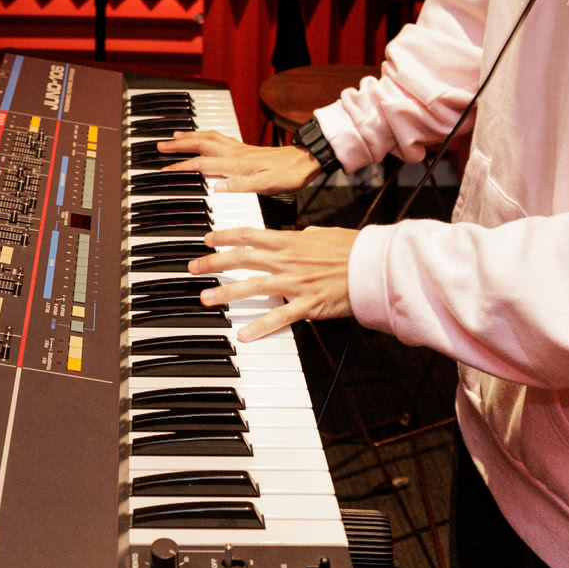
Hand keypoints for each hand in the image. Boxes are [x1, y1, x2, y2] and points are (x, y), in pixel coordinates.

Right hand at [161, 130, 322, 195]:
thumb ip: (242, 186)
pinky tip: (204, 137)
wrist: (307, 160)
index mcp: (237, 164)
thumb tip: (217, 188)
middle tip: (160, 146)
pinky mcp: (246, 148)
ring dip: (189, 136)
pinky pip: (219, 137)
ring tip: (174, 136)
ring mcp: (240, 149)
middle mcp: (235, 153)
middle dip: (178, 145)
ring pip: (208, 137)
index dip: (181, 166)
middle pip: (200, 144)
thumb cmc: (290, 174)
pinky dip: (205, 135)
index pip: (202, 164)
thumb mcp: (268, 186)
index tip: (164, 167)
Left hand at [187, 226, 358, 341]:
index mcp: (290, 240)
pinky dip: (261, 326)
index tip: (207, 240)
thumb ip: (305, 235)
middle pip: (242, 258)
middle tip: (193, 268)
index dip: (225, 236)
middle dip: (214, 263)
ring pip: (253, 286)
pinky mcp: (308, 304)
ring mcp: (296, 282)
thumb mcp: (324, 234)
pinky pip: (280, 317)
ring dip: (226, 293)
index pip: (249, 234)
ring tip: (206, 298)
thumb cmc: (353, 249)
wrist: (375, 265)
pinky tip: (243, 334)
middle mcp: (288, 260)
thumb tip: (298, 233)